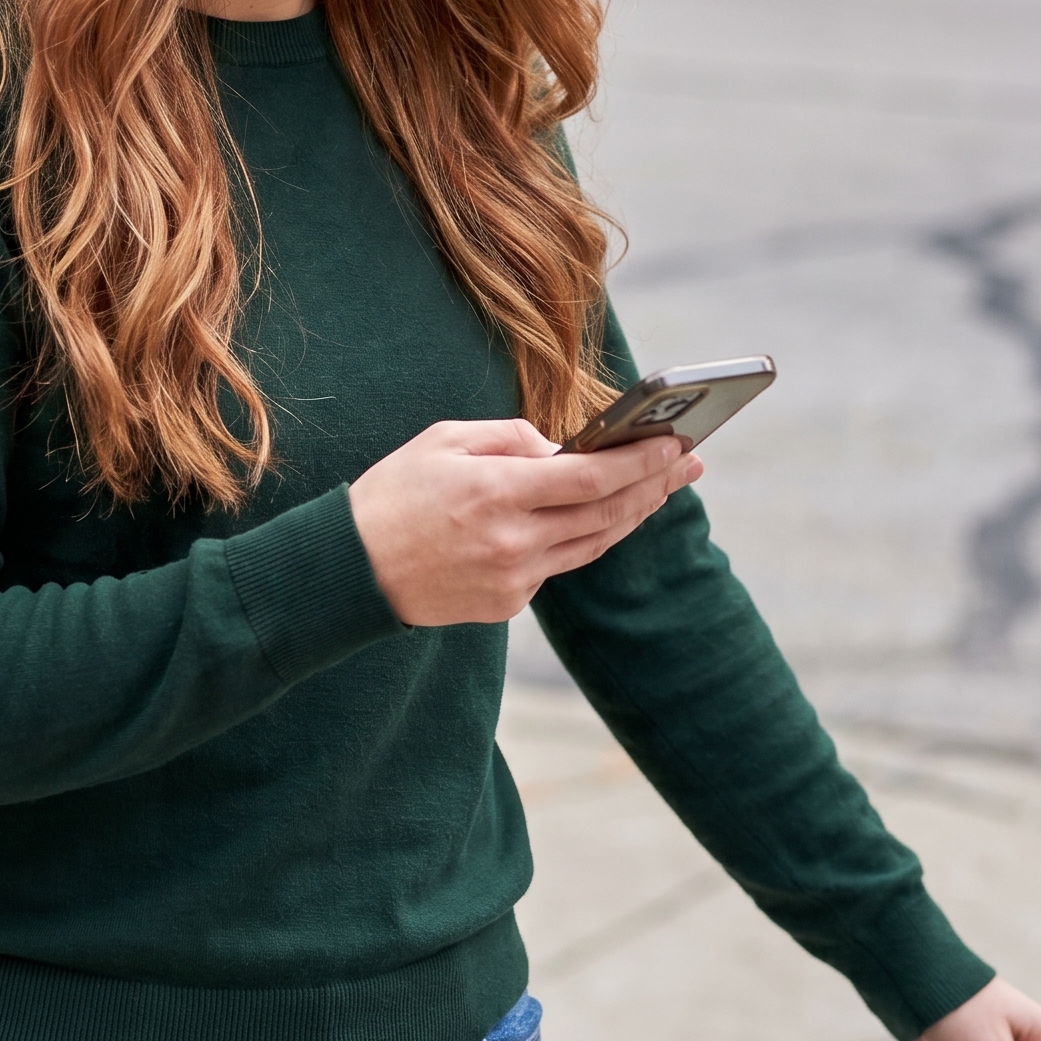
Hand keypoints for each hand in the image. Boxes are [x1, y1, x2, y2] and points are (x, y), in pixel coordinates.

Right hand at [348, 417, 700, 627]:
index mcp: (497, 491)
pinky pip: (558, 565)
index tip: (674, 442)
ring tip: (661, 490)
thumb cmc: (392, 495)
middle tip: (689, 463)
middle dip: (655, 484)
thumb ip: (510, 437)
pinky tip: (600, 517)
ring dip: (633, 514)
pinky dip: (581, 538)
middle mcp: (513, 540)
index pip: (592, 475)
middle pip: (607, 512)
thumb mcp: (444, 440)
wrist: (350, 572)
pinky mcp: (508, 604)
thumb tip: (562, 450)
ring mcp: (514, 579)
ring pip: (594, 543)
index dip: (642, 460)